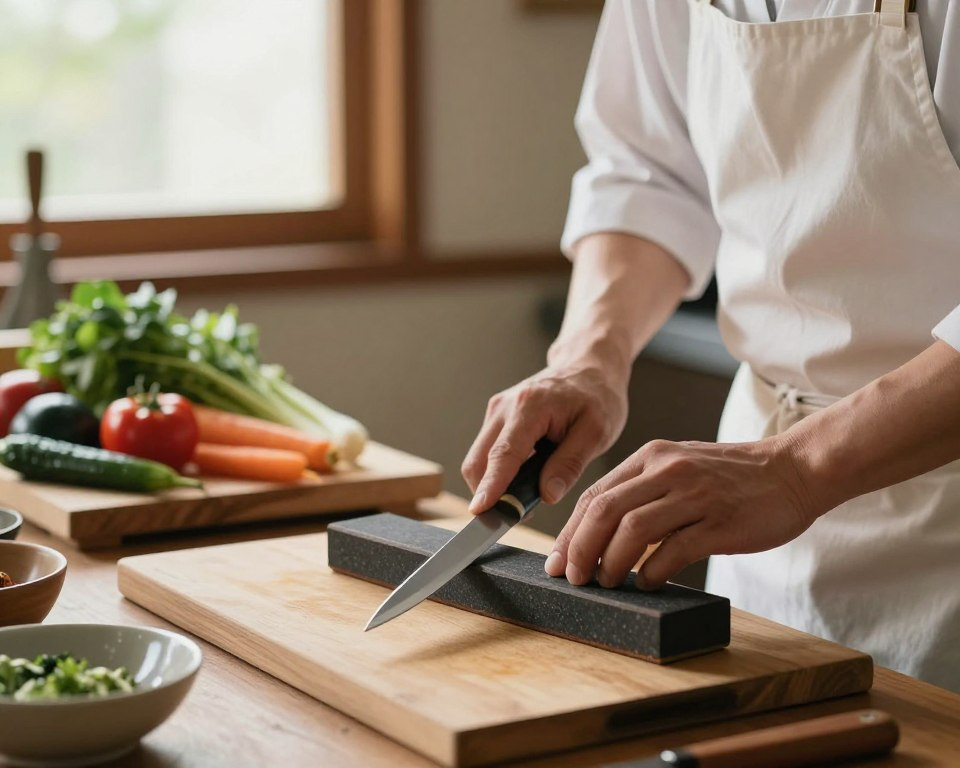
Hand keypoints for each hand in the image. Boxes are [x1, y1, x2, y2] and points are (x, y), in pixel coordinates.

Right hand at [462, 364, 627, 512]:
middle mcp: (505, 406)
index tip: (481, 510)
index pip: (503, 454)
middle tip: (517, 514)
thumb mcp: (597, 432)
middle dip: (489, 492)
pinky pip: (487, 452)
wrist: (588, 367)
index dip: (491, 486)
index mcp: (530, 406)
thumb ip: (570, 464)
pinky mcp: (496, 418)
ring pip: (478, 459)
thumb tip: (547, 495)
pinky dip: (499, 472)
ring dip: (495, 483)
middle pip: (478, 460)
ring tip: (530, 492)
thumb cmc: (597, 396)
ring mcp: (497, 410)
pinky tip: (527, 474)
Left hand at [544, 436, 822, 588]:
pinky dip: (652, 571)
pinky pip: (674, 550)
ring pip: (632, 530)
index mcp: (652, 457)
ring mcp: (694, 495)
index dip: (570, 532)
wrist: (794, 469)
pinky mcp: (720, 521)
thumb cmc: (732, 478)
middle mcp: (667, 471)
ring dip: (611, 562)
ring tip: (606, 582)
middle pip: (604, 511)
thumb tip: (601, 533)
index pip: (594, 495)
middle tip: (573, 577)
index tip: (557, 561)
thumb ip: (643, 491)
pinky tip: (646, 583)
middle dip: (580, 549)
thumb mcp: (679, 468)